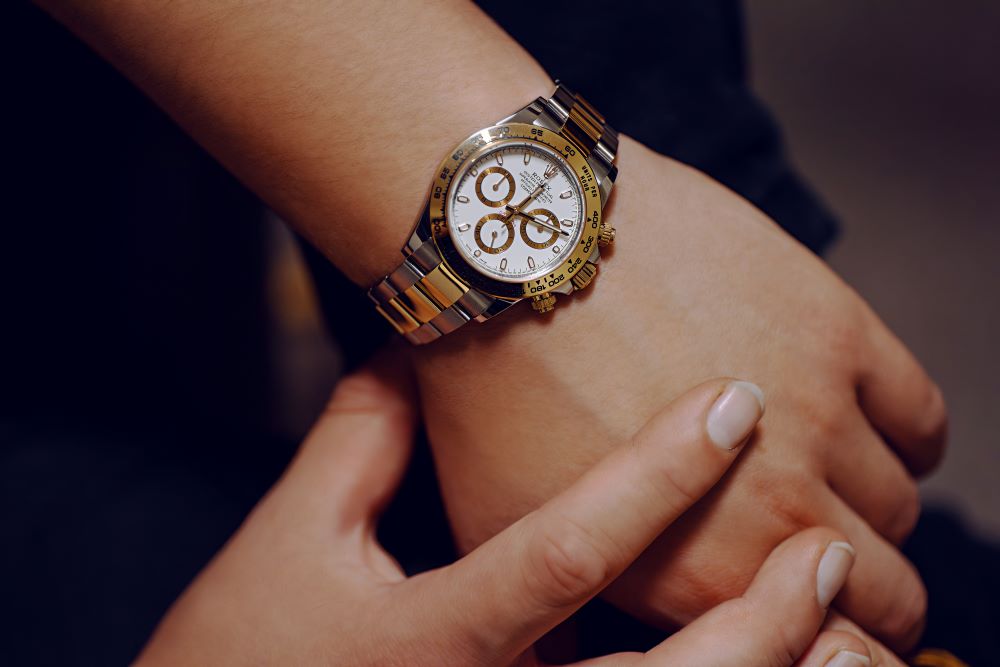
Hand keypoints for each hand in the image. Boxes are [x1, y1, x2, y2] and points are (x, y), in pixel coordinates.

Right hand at [135, 359, 877, 665]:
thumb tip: (414, 351)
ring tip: (848, 644)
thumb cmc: (235, 651)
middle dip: (759, 622)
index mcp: (435, 639)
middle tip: (832, 552)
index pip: (569, 551)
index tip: (732, 407)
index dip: (657, 475)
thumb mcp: (291, 534)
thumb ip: (361, 438)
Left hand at [413, 137, 947, 652]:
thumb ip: (567, 600)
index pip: (822, 651)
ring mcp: (815, 413)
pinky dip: (909, 440)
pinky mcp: (835, 330)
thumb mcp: (501, 529)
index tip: (821, 621)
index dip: (830, 645)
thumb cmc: (494, 385)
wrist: (515, 253)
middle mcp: (775, 508)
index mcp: (698, 573)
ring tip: (835, 489)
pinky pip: (922, 415)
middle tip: (841, 569)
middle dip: (871, 594)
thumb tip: (583, 643)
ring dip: (877, 512)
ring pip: (900, 504)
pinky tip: (868, 431)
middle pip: (888, 591)